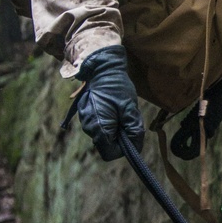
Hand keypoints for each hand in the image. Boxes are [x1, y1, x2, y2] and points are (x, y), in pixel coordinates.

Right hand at [77, 44, 144, 161]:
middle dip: (120, 137)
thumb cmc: (117, 87)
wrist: (101, 68)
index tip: (131, 135)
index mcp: (99, 126)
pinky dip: (109, 123)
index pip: (110, 153)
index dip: (124, 149)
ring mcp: (86, 122)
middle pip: (107, 145)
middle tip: (127, 119)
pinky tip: (112, 109)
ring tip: (119, 111)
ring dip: (115, 129)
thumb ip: (133, 129)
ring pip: (104, 136)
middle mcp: (89, 127)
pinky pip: (100, 127)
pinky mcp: (86, 116)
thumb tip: (136, 147)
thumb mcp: (130, 107)